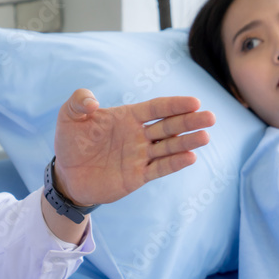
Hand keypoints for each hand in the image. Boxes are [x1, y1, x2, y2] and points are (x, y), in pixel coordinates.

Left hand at [52, 89, 215, 205]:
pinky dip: (174, 164)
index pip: (156, 108)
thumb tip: (92, 102)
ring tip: (205, 137)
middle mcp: (138, 135)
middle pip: (169, 126)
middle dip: (189, 121)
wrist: (67, 176)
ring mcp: (140, 156)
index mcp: (127, 117)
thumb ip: (78, 102)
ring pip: (169, 147)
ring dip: (187, 142)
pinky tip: (190, 158)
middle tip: (210, 117)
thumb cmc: (70, 143)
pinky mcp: (138, 176)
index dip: (175, 105)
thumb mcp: (68, 117)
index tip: (194, 102)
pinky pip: (159, 168)